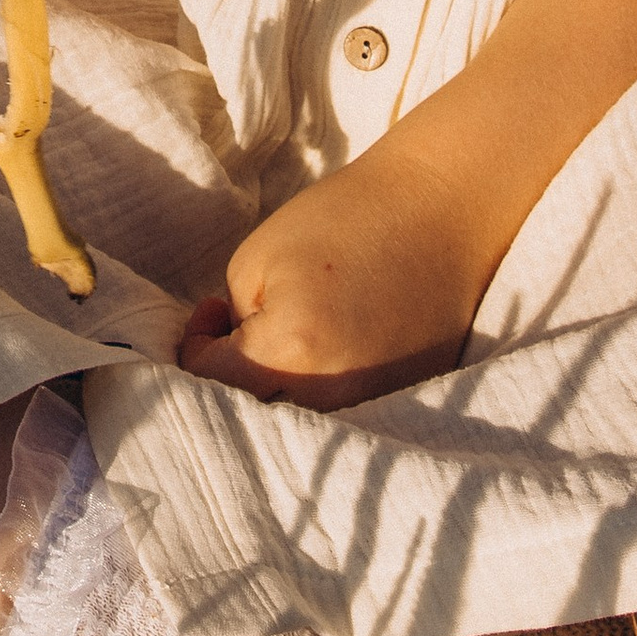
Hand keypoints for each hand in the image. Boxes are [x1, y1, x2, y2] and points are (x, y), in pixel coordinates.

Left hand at [178, 137, 490, 409]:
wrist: (438, 212)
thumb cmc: (343, 219)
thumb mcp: (255, 260)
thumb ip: (234, 323)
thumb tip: (235, 356)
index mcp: (292, 353)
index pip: (213, 380)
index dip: (198, 342)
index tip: (212, 310)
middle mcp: (334, 397)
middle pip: (254, 414)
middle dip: (234, 374)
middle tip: (239, 327)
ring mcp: (374, 408)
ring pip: (297, 423)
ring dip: (276, 389)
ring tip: (285, 335)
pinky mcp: (403, 404)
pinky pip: (342, 418)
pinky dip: (321, 392)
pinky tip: (326, 349)